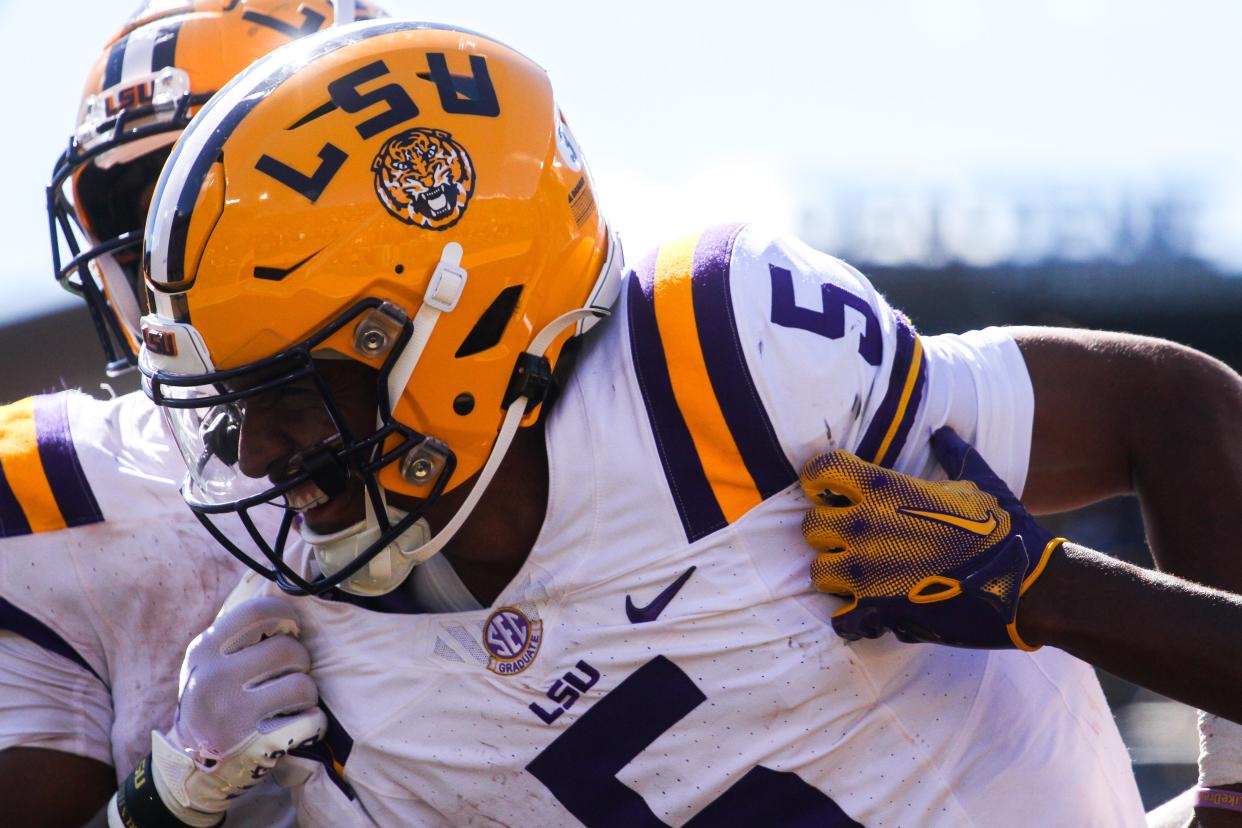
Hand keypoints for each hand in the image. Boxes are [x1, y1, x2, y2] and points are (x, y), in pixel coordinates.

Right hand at [110, 596, 324, 826]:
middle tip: (292, 672)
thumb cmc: (210, 703)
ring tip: (294, 699)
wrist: (189, 767)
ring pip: (303, 685)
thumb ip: (235, 635)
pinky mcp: (256, 744)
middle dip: (300, 660)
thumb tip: (285, 596)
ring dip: (307, 692)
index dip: (286, 615)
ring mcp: (234, 714)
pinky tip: (298, 723)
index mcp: (204, 651)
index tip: (291, 629)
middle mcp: (214, 679)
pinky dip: (313, 722)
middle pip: (288, 650)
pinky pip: (310, 720)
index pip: (258, 611)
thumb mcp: (207, 664)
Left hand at [800, 427, 1062, 648]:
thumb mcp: (980, 484)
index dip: (816, 477)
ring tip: (861, 579)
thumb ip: (954, 456)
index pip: (823, 468)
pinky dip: (852, 620)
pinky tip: (871, 615)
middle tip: (849, 541)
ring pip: (818, 572)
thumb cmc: (1005, 531)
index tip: (822, 488)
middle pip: (810, 525)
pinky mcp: (877, 611)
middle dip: (826, 533)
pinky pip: (840, 618)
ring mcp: (868, 571)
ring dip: (836, 575)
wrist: (1028, 586)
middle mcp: (868, 525)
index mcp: (886, 489)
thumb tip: (945, 433)